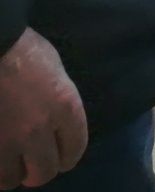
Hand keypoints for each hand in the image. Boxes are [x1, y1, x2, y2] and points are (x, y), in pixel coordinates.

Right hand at [0, 29, 86, 189]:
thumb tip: (56, 122)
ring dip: (13, 173)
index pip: (75, 148)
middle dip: (41, 169)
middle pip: (45, 171)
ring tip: (10, 164)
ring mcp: (6, 139)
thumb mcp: (55, 71)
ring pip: (13, 178)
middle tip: (33, 163)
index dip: (67, 156)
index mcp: (64, 106)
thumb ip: (59, 101)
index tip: (61, 156)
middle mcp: (38, 128)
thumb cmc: (23, 49)